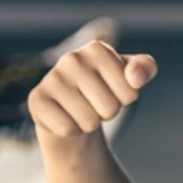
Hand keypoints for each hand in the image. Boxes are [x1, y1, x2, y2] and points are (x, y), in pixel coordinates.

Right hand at [28, 42, 157, 140]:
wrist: (70, 111)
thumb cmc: (104, 90)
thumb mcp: (131, 77)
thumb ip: (145, 68)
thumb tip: (136, 78)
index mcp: (97, 50)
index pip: (131, 93)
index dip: (125, 100)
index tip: (112, 91)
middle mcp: (72, 59)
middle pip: (111, 108)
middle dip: (107, 113)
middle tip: (94, 104)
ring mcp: (52, 79)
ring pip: (90, 122)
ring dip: (89, 123)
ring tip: (80, 110)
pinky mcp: (37, 100)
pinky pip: (67, 129)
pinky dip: (71, 132)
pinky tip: (65, 118)